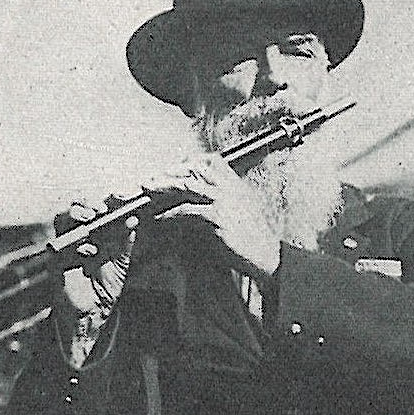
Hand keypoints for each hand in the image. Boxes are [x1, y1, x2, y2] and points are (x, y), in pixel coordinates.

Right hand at [52, 190, 136, 312]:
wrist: (91, 314)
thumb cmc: (104, 288)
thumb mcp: (120, 264)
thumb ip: (124, 243)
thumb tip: (132, 221)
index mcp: (91, 236)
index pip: (90, 210)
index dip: (98, 203)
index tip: (111, 204)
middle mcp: (75, 239)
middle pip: (73, 210)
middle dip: (85, 204)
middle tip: (99, 210)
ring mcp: (64, 249)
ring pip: (61, 220)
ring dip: (75, 215)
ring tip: (90, 219)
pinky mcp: (56, 263)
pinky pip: (60, 245)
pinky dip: (77, 245)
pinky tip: (90, 252)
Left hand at [142, 154, 280, 279]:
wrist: (265, 253)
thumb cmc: (253, 235)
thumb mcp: (242, 207)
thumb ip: (224, 196)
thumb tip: (202, 194)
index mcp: (235, 183)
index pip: (210, 160)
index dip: (188, 161)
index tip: (171, 167)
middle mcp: (230, 187)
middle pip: (194, 169)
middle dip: (170, 172)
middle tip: (150, 179)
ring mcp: (223, 200)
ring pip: (188, 185)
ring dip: (164, 187)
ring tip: (148, 189)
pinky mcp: (216, 217)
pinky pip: (187, 210)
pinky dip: (170, 213)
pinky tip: (159, 217)